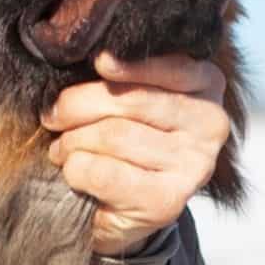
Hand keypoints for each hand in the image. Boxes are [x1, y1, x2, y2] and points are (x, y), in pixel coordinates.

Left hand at [42, 50, 229, 255]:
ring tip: (61, 146)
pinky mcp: (167, 202)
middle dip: (79, 105)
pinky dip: (77, 169)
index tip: (100, 62)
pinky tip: (74, 171)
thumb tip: (98, 59)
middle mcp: (211, 124)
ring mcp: (194, 165)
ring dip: (72, 141)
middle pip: (131, 100)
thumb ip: (122, 72)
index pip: (172, 67)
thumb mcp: (130, 93)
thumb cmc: (125, 132)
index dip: (131, 65)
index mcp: (207, 84)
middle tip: (53, 115)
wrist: (123, 205)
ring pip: (114, 136)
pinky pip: (105, 173)